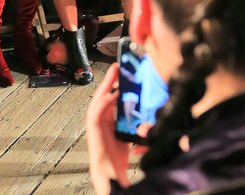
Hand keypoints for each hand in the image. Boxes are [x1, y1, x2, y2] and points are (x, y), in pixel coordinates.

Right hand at [86, 63, 130, 194]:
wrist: (113, 178)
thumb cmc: (120, 161)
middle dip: (110, 81)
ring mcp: (96, 127)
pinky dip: (102, 103)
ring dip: (105, 87)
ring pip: (98, 102)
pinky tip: (109, 94)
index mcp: (111, 123)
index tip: (124, 73)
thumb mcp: (134, 140)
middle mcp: (102, 123)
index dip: (117, 85)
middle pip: (105, 97)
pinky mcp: (94, 132)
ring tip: (112, 73)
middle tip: (117, 66)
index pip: (113, 100)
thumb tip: (150, 122)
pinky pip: (95, 114)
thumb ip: (141, 131)